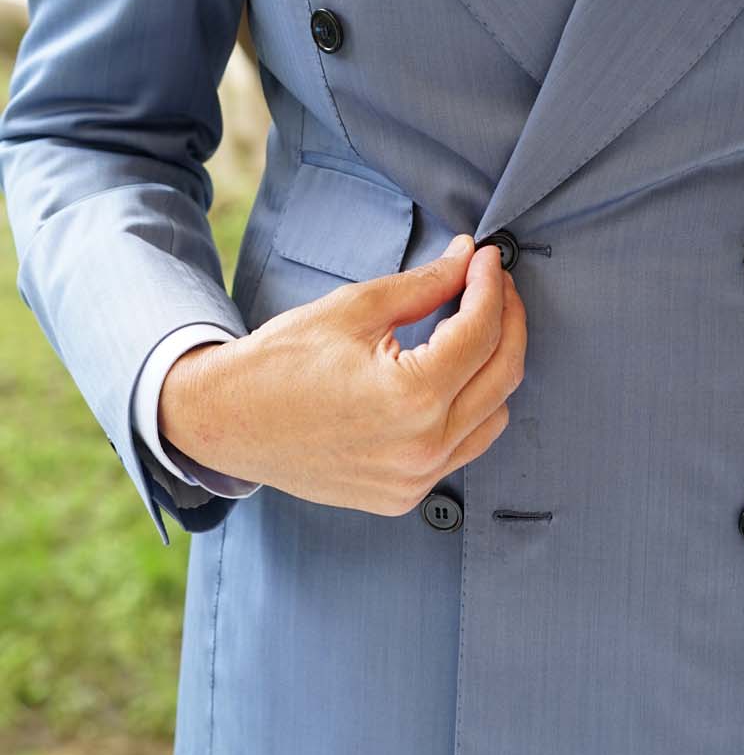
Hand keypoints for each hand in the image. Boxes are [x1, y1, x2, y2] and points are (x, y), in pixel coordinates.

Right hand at [158, 236, 526, 515]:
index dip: (490, 286)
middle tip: (491, 283)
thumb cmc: (279, 362)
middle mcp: (423, 448)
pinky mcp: (404, 496)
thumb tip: (468, 259)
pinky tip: (452, 375)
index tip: (486, 258)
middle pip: (503, 375)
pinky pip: (463, 449)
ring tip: (474, 325)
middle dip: (506, 320)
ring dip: (494, 367)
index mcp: (412, 398)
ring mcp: (415, 480)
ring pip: (494, 416)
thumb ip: (424, 284)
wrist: (226, 422)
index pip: (480, 332)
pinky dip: (471, 409)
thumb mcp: (354, 309)